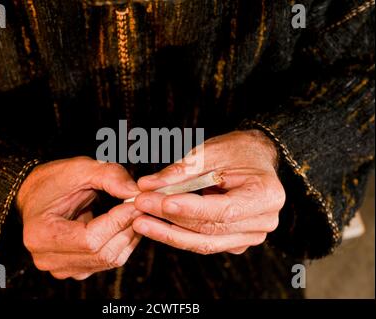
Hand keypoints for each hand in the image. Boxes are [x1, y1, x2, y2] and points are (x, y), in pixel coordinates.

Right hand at [17, 156, 141, 279]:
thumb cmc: (54, 180)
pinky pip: (107, 262)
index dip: (117, 222)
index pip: (90, 239)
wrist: (36, 193)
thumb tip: (136, 193)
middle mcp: (47, 258)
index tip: (135, 203)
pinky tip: (126, 225)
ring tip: (136, 213)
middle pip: (102, 253)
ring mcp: (61, 268)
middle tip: (142, 206)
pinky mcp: (74, 270)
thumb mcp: (80, 169)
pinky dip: (122, 243)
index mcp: (41, 235)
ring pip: (108, 260)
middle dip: (127, 228)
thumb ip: (109, 176)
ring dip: (128, 236)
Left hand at [132, 130, 284, 254]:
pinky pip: (203, 242)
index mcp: (266, 194)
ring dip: (168, 232)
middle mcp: (264, 221)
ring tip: (140, 219)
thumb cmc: (235, 151)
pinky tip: (155, 224)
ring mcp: (251, 235)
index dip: (190, 209)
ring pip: (204, 242)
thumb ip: (179, 172)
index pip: (224, 210)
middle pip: (211, 229)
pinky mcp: (235, 241)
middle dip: (170, 219)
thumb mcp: (208, 153)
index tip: (160, 201)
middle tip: (139, 206)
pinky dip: (178, 233)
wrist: (254, 158)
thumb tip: (146, 186)